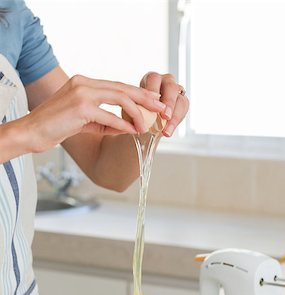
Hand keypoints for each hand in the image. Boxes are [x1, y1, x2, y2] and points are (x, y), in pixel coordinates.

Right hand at [24, 74, 165, 152]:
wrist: (32, 132)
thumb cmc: (56, 127)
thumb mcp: (85, 122)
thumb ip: (104, 121)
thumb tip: (126, 127)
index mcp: (84, 83)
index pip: (117, 86)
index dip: (138, 93)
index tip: (154, 101)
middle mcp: (84, 83)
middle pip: (123, 88)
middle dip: (146, 98)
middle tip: (162, 108)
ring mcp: (82, 93)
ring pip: (120, 98)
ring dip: (137, 112)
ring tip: (148, 125)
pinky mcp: (80, 107)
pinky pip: (109, 115)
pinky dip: (122, 124)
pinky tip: (132, 131)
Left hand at [140, 72, 188, 136]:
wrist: (145, 120)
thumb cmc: (138, 109)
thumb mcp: (134, 105)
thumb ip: (136, 105)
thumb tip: (134, 112)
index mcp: (152, 78)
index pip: (154, 80)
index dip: (153, 92)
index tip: (151, 105)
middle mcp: (166, 82)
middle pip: (171, 87)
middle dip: (168, 103)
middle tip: (165, 116)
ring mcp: (177, 91)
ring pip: (180, 99)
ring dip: (174, 116)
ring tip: (166, 131)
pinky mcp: (182, 101)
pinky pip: (183, 110)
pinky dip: (176, 122)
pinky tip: (168, 131)